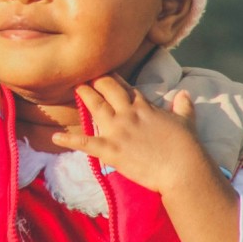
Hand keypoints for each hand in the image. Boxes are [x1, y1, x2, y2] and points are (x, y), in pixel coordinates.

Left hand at [52, 74, 203, 194]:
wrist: (183, 170)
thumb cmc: (187, 147)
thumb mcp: (186, 121)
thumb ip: (183, 105)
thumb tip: (185, 93)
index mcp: (143, 106)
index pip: (124, 87)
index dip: (112, 78)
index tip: (102, 71)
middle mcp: (127, 113)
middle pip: (106, 89)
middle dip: (95, 81)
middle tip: (83, 74)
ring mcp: (117, 130)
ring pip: (95, 106)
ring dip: (84, 95)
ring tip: (74, 87)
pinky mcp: (111, 150)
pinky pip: (85, 142)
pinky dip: (69, 140)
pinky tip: (55, 136)